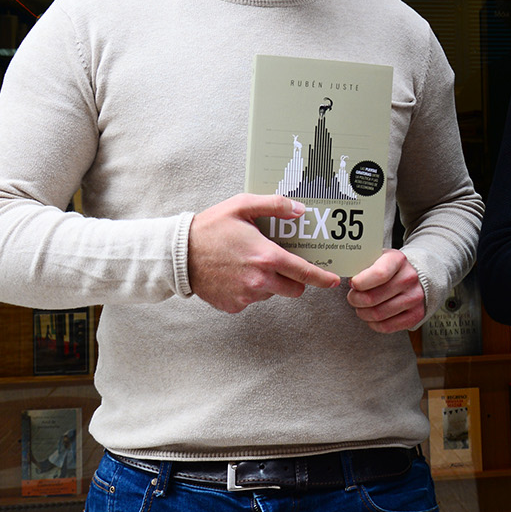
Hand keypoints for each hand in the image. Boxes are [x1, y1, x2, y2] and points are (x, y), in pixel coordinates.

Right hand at [188, 194, 340, 312]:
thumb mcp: (242, 205)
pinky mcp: (234, 306)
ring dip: (269, 283)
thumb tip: (300, 210)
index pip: (305, 273)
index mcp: (267, 257)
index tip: (333, 281)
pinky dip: (248, 290)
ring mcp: (246, 296)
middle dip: (294, 279)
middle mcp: (260, 280)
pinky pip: (251, 300)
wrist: (177, 254)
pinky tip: (234, 274)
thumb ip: (275, 205)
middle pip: (294, 289)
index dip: (322, 278)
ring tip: (248, 264)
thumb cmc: (210, 228)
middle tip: (280, 264)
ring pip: (272, 294)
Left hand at [347, 248, 425, 333]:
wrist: (416, 277)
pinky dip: (374, 324)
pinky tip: (372, 316)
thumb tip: (346, 278)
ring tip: (361, 307)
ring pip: (378, 314)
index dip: (360, 283)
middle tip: (353, 297)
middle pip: (373, 298)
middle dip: (355, 300)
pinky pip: (387, 326)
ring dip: (363, 313)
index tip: (353, 284)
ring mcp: (414, 298)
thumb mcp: (378, 258)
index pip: (378, 274)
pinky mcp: (415, 314)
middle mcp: (409, 279)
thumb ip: (362, 265)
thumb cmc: (390, 269)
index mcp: (398, 260)